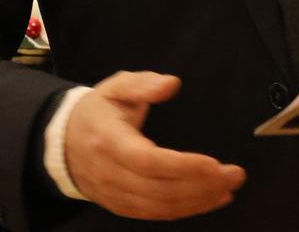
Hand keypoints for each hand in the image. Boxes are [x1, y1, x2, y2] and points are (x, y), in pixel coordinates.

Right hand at [64, 71, 245, 219]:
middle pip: (160, 189)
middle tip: (235, 175)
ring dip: (199, 201)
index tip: (213, 163)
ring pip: (161, 207)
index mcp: (110, 141)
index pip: (148, 161)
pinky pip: (156, 214)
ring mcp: (115, 194)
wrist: (63, 144)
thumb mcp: (116, 87)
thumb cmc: (97, 112)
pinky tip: (210, 200)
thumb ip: (143, 84)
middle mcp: (111, 173)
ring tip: (229, 188)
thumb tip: (171, 84)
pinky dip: (186, 210)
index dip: (182, 166)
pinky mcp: (122, 206)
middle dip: (202, 185)